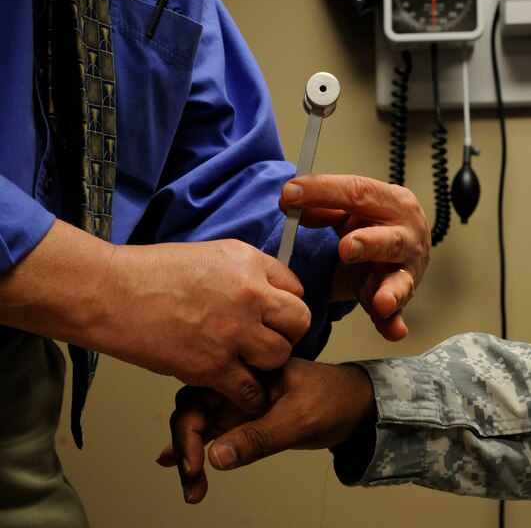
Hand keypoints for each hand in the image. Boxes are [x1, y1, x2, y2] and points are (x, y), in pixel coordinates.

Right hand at [0, 220, 309, 412]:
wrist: (109, 293)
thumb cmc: (147, 273)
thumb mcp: (208, 255)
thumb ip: (242, 273)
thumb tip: (261, 290)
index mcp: (249, 263)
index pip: (295, 288)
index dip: (284, 305)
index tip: (274, 316)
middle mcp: (250, 295)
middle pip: (299, 321)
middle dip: (287, 333)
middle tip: (269, 341)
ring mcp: (234, 331)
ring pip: (280, 355)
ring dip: (268, 363)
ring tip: (249, 364)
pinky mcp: (214, 365)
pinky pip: (251, 390)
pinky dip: (250, 397)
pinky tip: (243, 394)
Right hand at [157, 359, 374, 503]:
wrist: (358, 405)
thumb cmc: (334, 399)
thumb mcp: (298, 419)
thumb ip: (258, 438)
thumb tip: (216, 457)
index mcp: (248, 371)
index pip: (200, 396)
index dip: (189, 431)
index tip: (194, 462)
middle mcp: (240, 383)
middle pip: (194, 410)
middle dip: (185, 446)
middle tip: (191, 480)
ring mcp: (241, 401)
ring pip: (202, 425)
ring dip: (192, 455)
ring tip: (192, 488)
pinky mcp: (248, 418)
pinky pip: (216, 433)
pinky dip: (200, 450)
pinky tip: (185, 466)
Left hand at [280, 174, 429, 340]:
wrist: (402, 247)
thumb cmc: (371, 224)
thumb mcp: (347, 209)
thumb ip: (321, 204)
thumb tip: (289, 200)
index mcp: (393, 201)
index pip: (359, 193)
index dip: (324, 192)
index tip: (290, 193)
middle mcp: (408, 234)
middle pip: (388, 239)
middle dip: (368, 244)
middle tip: (345, 248)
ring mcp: (408, 269)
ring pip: (400, 280)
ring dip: (390, 291)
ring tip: (381, 301)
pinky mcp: (401, 296)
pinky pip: (397, 313)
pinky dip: (393, 322)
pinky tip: (393, 331)